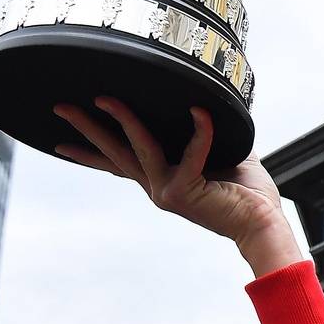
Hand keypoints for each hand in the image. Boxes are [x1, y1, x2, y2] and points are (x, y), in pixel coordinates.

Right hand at [52, 99, 302, 276]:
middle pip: (113, 154)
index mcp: (162, 180)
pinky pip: (190, 152)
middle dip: (86, 130)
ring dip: (122, 121)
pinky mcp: (183, 191)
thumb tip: (208, 105)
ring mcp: (166, 191)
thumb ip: (209, 135)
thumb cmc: (248, 194)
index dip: (89, 153)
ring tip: (104, 99)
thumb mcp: (225, 155)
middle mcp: (157, 187)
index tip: (60, 143)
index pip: (119, 163)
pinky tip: (201, 112)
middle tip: (60, 107)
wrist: (264, 223)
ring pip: (136, 148)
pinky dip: (199, 131)